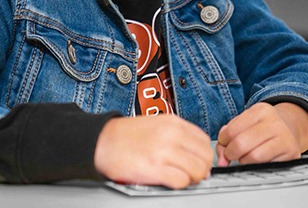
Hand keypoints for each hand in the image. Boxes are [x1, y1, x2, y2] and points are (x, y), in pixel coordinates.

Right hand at [94, 115, 212, 188]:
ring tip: (181, 178)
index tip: (199, 162)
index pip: (205, 141)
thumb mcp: (157, 124)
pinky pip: (181, 181)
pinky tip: (170, 180)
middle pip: (205, 157)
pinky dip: (179, 184)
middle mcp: (171, 135)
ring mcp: (163, 151)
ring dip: (192, 178)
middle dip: (202, 169)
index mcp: (173, 123)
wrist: (102, 142)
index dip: (204, 155)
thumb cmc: (127, 135)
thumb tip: (196, 154)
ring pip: (197, 170)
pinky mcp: (154, 168)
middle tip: (193, 174)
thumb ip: (178, 135)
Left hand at [215, 102, 307, 165]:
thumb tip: (222, 159)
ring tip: (245, 157)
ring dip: (244, 161)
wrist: (289, 129)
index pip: (232, 130)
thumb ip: (227, 136)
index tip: (225, 144)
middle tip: (232, 155)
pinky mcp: (291, 152)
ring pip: (253, 157)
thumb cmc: (262, 128)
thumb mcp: (245, 123)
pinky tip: (257, 160)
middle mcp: (274, 121)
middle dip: (231, 154)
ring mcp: (284, 137)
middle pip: (241, 144)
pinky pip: (266, 165)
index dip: (223, 141)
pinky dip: (256, 166)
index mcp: (260, 110)